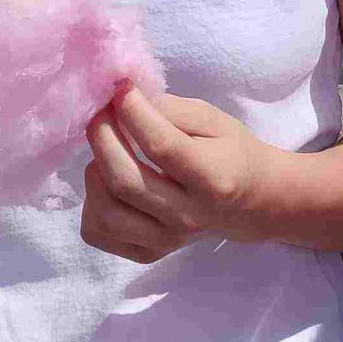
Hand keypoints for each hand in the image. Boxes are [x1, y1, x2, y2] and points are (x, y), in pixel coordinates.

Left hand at [81, 90, 275, 264]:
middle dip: (102, 137)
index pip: (161, 146)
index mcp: (214, 179)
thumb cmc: (231, 153)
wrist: (251, 203)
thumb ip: (170, 109)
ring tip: (108, 152)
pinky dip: (91, 204)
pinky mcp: (148, 253)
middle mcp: (189, 217)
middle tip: (101, 113)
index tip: (120, 88)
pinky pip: (98, 232)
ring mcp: (167, 241)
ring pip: (105, 212)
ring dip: (94, 171)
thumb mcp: (214, 121)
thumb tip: (123, 97)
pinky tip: (107, 183)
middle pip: (125, 181)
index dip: (133, 112)